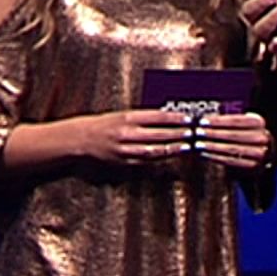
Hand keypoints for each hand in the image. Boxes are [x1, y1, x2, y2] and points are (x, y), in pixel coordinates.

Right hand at [79, 109, 194, 164]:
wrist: (83, 138)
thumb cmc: (105, 124)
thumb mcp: (122, 114)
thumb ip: (143, 117)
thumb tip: (167, 117)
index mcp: (127, 117)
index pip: (156, 117)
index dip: (174, 118)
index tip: (187, 118)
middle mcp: (127, 133)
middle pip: (158, 134)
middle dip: (178, 134)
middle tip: (193, 132)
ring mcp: (125, 149)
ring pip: (155, 150)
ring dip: (173, 148)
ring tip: (188, 146)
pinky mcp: (124, 161)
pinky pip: (147, 160)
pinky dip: (161, 157)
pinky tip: (171, 154)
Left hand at [192, 112, 274, 169]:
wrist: (262, 155)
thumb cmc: (245, 136)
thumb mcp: (242, 124)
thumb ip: (228, 121)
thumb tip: (205, 119)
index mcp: (259, 122)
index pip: (236, 120)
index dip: (218, 121)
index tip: (202, 121)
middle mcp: (263, 137)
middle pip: (233, 135)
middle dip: (213, 133)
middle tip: (197, 132)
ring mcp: (260, 153)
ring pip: (232, 149)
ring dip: (212, 146)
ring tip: (198, 144)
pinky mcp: (254, 166)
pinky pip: (232, 161)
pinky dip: (216, 157)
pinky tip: (204, 154)